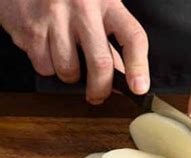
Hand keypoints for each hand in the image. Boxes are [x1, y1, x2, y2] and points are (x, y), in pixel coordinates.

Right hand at [0, 0, 149, 103]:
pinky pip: (44, 66)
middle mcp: (83, 8)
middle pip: (100, 63)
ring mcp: (54, 17)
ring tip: (68, 60)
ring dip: (70, 76)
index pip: (133, 37)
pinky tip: (47, 49)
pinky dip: (47, 66)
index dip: (139, 66)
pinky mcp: (30, 27)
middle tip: (98, 95)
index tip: (139, 88)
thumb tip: (123, 75)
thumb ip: (111, 37)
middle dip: (100, 88)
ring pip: (68, 70)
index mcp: (107, 1)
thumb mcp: (98, 5)